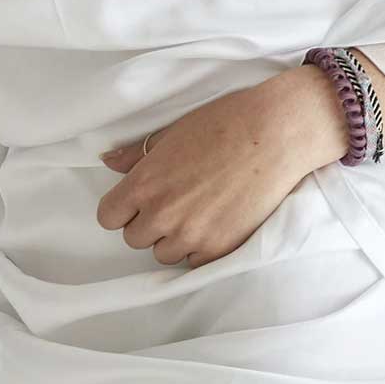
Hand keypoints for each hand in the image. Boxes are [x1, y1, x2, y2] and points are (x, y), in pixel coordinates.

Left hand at [96, 69, 342, 268]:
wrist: (276, 133)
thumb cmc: (226, 122)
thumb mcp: (175, 131)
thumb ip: (138, 154)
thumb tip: (108, 162)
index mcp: (144, 184)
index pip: (108, 217)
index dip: (124, 208)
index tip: (141, 200)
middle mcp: (161, 214)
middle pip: (135, 238)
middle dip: (151, 222)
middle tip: (180, 199)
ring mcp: (190, 235)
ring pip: (164, 253)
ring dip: (176, 237)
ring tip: (202, 208)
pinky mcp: (218, 249)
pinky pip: (194, 261)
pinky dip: (202, 246)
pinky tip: (218, 219)